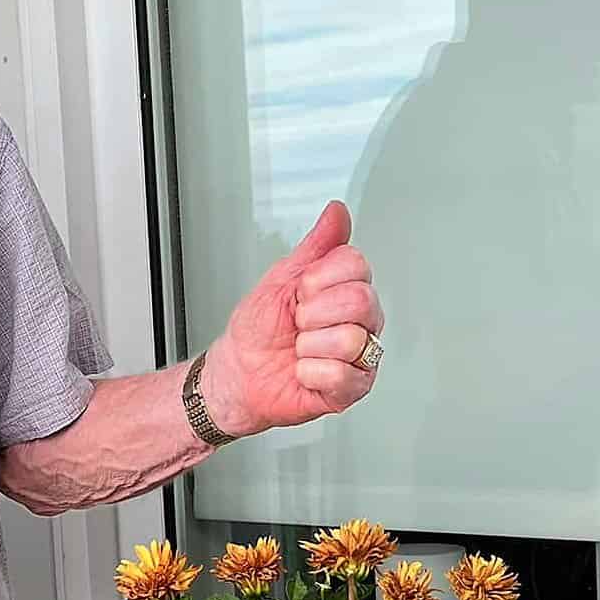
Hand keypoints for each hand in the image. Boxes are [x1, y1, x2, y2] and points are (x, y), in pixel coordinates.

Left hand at [200, 201, 382, 435]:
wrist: (238, 373)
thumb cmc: (258, 329)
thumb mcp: (281, 279)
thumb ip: (315, 245)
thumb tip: (337, 212)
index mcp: (346, 288)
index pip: (355, 265)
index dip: (318, 278)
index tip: (300, 291)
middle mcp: (361, 319)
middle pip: (361, 300)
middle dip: (314, 312)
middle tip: (299, 322)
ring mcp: (361, 353)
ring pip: (351, 339)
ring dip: (309, 345)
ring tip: (300, 348)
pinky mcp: (353, 386)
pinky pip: (344, 375)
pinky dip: (311, 373)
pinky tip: (304, 371)